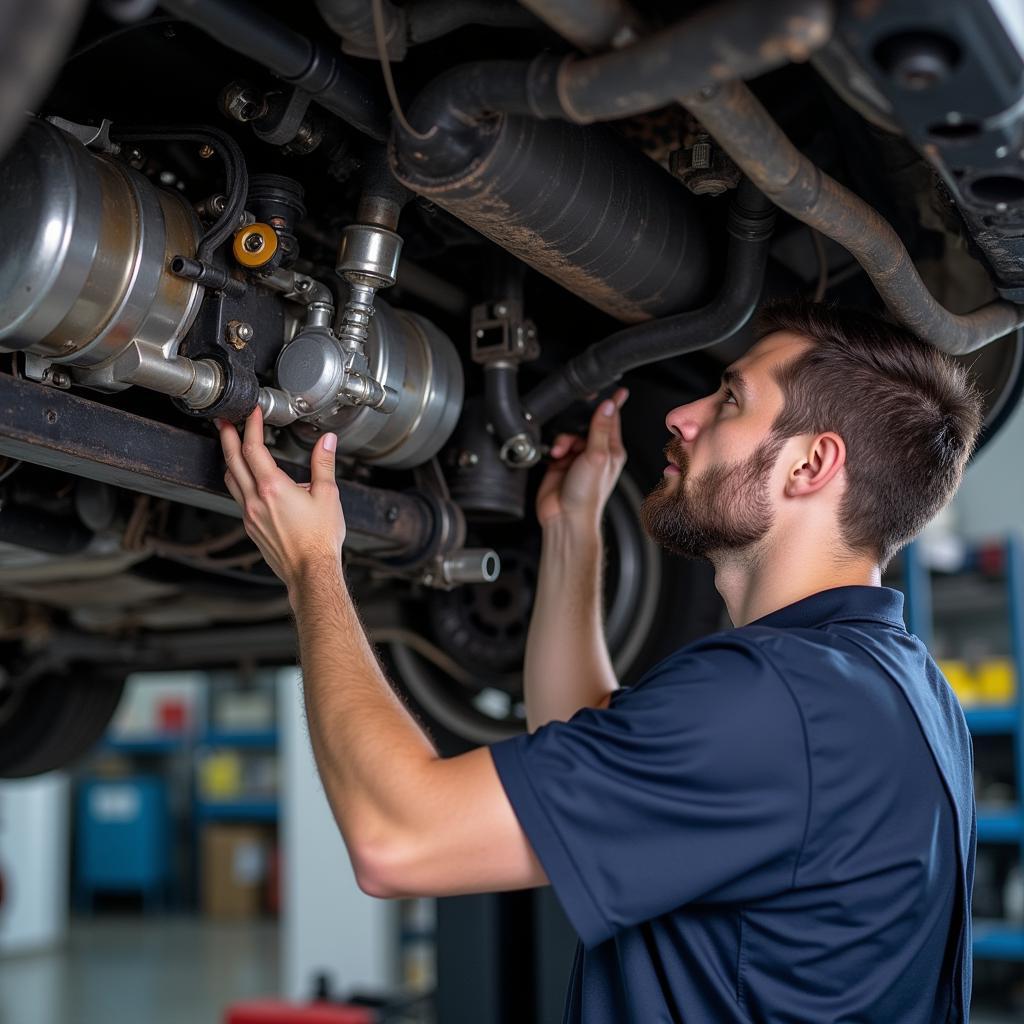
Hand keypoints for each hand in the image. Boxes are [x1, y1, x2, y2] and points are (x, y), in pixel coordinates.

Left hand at [217, 405, 344, 589]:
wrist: (310, 570)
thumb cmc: (320, 539)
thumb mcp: (327, 495)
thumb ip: (324, 464)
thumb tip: (326, 441)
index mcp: (273, 488)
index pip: (254, 449)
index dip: (250, 426)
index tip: (252, 413)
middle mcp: (255, 500)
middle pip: (233, 461)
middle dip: (228, 437)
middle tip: (224, 421)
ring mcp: (250, 515)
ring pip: (231, 480)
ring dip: (230, 460)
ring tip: (233, 447)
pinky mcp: (251, 527)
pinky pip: (238, 498)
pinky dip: (239, 481)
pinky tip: (248, 480)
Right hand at [535, 387, 628, 529]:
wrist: (565, 518)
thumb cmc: (587, 495)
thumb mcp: (597, 456)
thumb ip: (600, 429)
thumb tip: (608, 405)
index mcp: (612, 450)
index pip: (613, 420)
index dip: (612, 404)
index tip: (617, 390)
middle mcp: (596, 453)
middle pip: (586, 424)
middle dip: (576, 427)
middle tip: (574, 438)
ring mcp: (578, 459)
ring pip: (568, 434)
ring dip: (563, 440)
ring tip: (562, 454)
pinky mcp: (561, 464)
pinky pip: (556, 445)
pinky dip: (554, 448)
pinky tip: (555, 457)